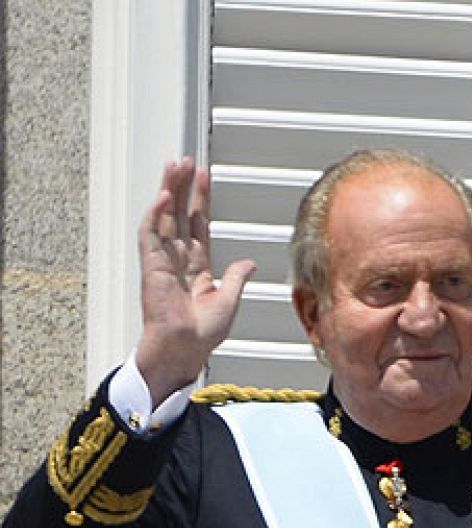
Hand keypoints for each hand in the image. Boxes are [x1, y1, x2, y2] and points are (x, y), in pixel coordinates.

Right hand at [134, 157, 255, 404]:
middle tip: (185, 160)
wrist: (185, 349)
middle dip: (183, 186)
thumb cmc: (203, 334)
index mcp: (197, 266)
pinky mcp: (151, 266)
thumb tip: (247, 262)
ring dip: (168, 190)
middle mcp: (179, 258)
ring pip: (164, 217)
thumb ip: (236, 277)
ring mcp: (163, 260)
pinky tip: (163, 196)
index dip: (201, 200)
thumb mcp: (229, 300)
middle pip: (180, 213)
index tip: (204, 177)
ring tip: (173, 166)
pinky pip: (150, 235)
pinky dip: (155, 214)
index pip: (198, 224)